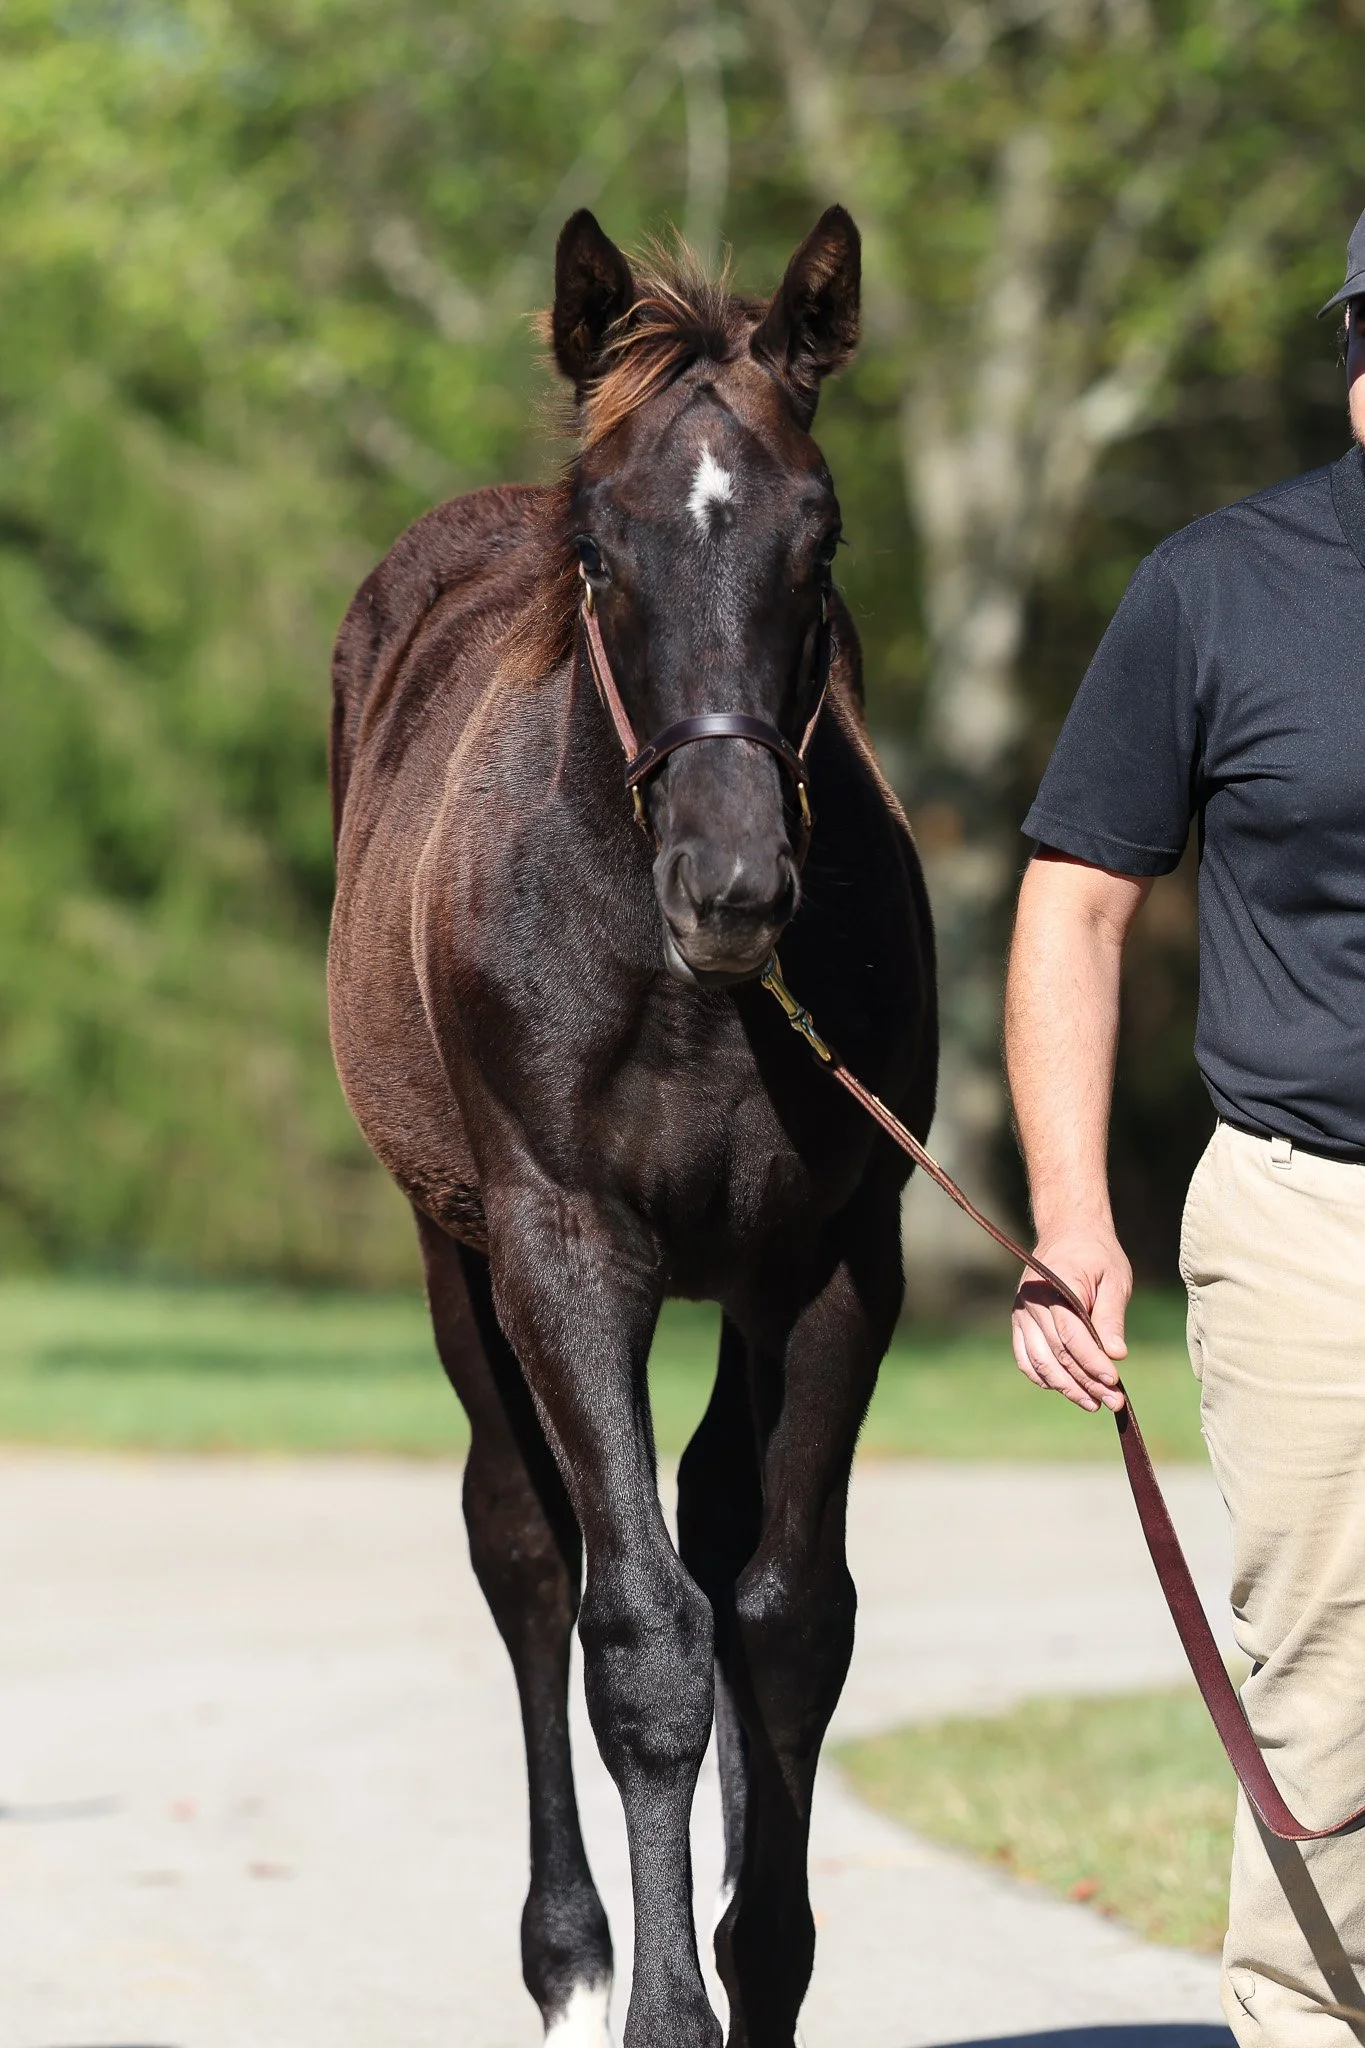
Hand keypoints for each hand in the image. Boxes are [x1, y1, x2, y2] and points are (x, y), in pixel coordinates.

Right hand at [1010, 1230, 1130, 1412]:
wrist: (1068, 1233)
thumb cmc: (1096, 1255)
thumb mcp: (1115, 1279)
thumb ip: (1111, 1317)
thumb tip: (1117, 1355)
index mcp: (1056, 1286)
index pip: (1072, 1335)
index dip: (1093, 1362)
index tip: (1115, 1382)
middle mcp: (1032, 1302)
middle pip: (1057, 1353)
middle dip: (1086, 1381)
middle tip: (1114, 1402)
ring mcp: (1021, 1313)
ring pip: (1040, 1362)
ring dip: (1067, 1387)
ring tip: (1094, 1404)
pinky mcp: (1019, 1321)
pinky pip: (1025, 1358)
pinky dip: (1043, 1377)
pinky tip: (1066, 1389)